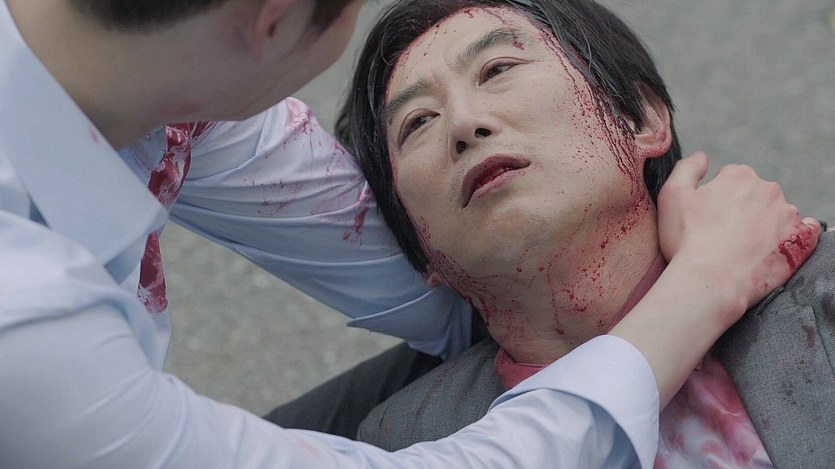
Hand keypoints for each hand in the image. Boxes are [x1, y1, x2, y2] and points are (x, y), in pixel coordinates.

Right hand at [657, 152, 819, 324]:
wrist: (710, 281)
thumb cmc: (686, 239)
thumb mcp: (671, 195)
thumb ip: (687, 167)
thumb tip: (703, 157)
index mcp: (739, 175)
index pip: (730, 180)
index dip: (716, 199)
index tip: (707, 219)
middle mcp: (769, 189)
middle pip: (755, 195)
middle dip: (741, 210)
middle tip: (722, 235)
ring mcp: (788, 215)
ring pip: (776, 214)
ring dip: (763, 225)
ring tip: (742, 250)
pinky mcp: (800, 241)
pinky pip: (806, 232)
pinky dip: (794, 236)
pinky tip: (776, 247)